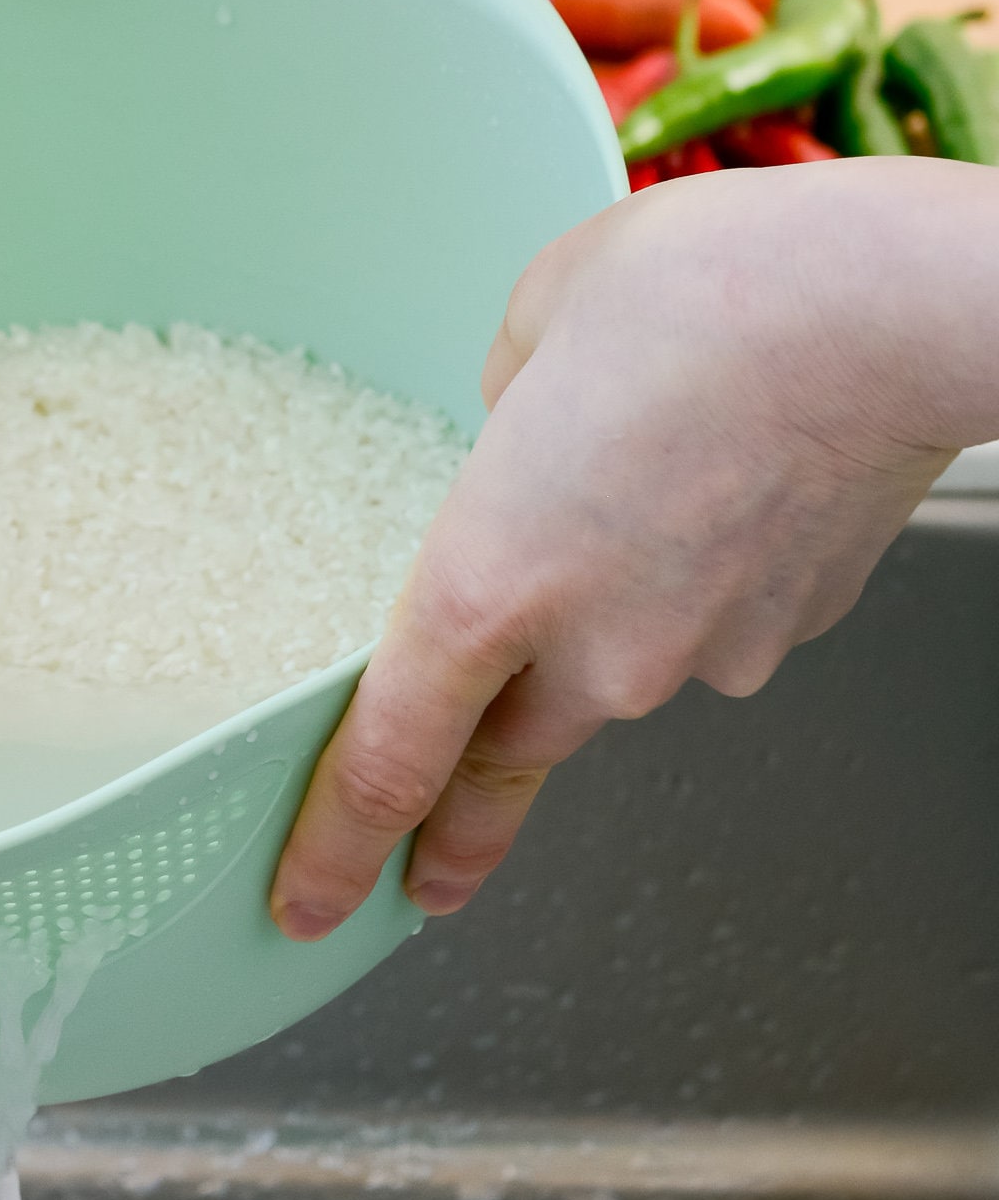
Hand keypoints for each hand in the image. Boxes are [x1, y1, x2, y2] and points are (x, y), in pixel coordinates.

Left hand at [270, 161, 998, 939]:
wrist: (887, 309)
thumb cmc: (707, 296)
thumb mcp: (532, 333)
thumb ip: (502, 420)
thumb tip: (527, 449)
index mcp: (484, 584)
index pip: (387, 764)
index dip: (339, 849)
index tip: (313, 904)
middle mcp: (589, 652)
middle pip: (497, 767)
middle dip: (456, 830)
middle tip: (428, 879)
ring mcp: (694, 658)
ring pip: (606, 690)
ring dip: (588, 646)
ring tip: (616, 521)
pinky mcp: (779, 638)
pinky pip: (696, 635)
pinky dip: (680, 591)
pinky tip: (699, 503)